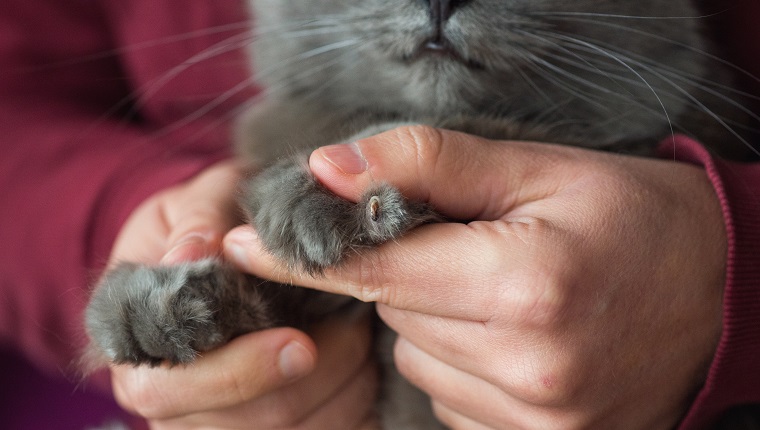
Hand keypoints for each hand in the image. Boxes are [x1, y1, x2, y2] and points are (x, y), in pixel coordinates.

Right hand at [106, 161, 377, 428]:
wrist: (219, 244)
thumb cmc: (210, 219)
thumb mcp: (202, 199)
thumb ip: (199, 220)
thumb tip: (192, 254)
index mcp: (134, 339)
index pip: (166, 389)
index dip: (238, 373)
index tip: (300, 343)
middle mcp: (161, 393)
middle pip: (239, 423)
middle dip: (308, 382)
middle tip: (354, 329)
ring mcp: (205, 419)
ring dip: (337, 389)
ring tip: (358, 334)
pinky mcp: (252, 424)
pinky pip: (317, 429)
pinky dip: (349, 403)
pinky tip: (359, 363)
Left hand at [224, 126, 726, 428]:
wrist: (719, 290)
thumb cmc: (630, 216)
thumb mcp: (536, 170)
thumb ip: (427, 165)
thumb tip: (329, 170)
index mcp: (526, 285)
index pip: (376, 270)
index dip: (306, 255)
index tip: (245, 244)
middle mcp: (528, 364)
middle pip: (395, 314)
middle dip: (407, 276)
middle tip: (466, 246)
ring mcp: (537, 415)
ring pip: (418, 358)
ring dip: (437, 321)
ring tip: (503, 291)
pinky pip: (450, 397)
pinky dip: (461, 361)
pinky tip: (512, 337)